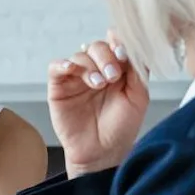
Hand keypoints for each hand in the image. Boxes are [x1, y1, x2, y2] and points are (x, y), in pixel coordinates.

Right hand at [48, 35, 149, 177]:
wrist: (103, 152)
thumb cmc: (121, 127)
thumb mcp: (138, 96)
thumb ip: (137, 69)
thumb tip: (130, 42)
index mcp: (117, 68)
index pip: (115, 44)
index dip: (119, 44)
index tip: (124, 54)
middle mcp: (96, 69)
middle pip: (96, 46)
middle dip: (106, 57)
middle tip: (112, 76)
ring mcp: (77, 78)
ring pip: (79, 56)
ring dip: (90, 66)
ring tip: (98, 84)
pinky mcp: (59, 87)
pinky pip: (55, 67)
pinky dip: (62, 64)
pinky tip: (72, 69)